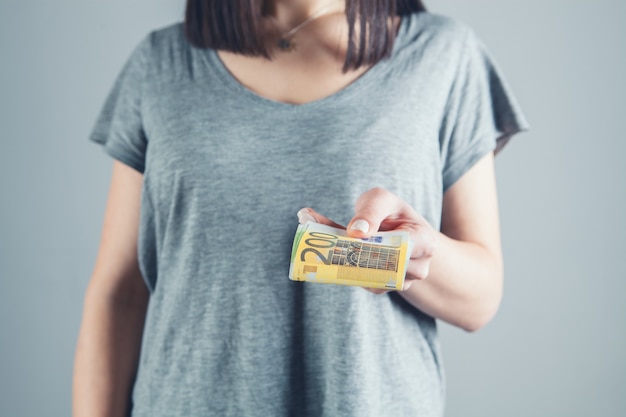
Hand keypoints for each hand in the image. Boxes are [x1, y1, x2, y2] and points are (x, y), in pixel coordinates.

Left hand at [297, 187, 436, 293]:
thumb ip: (370, 210)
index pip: (402, 250)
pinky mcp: (381, 286)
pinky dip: (344, 268)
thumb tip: (357, 231)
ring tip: (330, 244)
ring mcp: (400, 281)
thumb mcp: (382, 200)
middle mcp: (417, 267)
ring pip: (370, 278)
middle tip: (331, 241)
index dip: (376, 245)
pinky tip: (334, 254)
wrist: (392, 227)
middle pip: (385, 269)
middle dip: (356, 254)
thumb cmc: (390, 212)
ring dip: (347, 261)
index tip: (354, 234)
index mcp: (424, 242)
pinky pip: (361, 282)